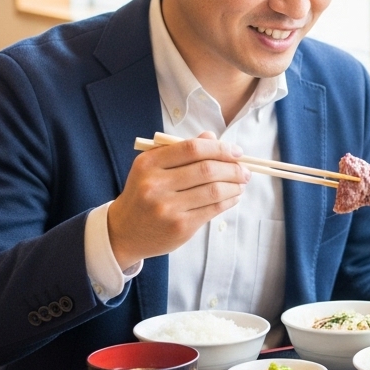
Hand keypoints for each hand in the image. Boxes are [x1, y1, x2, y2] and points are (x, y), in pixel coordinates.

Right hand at [107, 131, 249, 268]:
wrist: (124, 231)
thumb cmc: (144, 194)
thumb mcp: (153, 168)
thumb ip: (182, 151)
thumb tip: (213, 137)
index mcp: (149, 163)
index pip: (192, 149)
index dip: (220, 148)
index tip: (236, 151)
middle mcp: (156, 185)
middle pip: (207, 170)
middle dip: (233, 168)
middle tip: (245, 170)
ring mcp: (167, 207)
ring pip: (214, 191)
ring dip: (234, 185)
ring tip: (241, 183)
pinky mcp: (180, 226)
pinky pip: (213, 209)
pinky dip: (229, 201)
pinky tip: (233, 196)